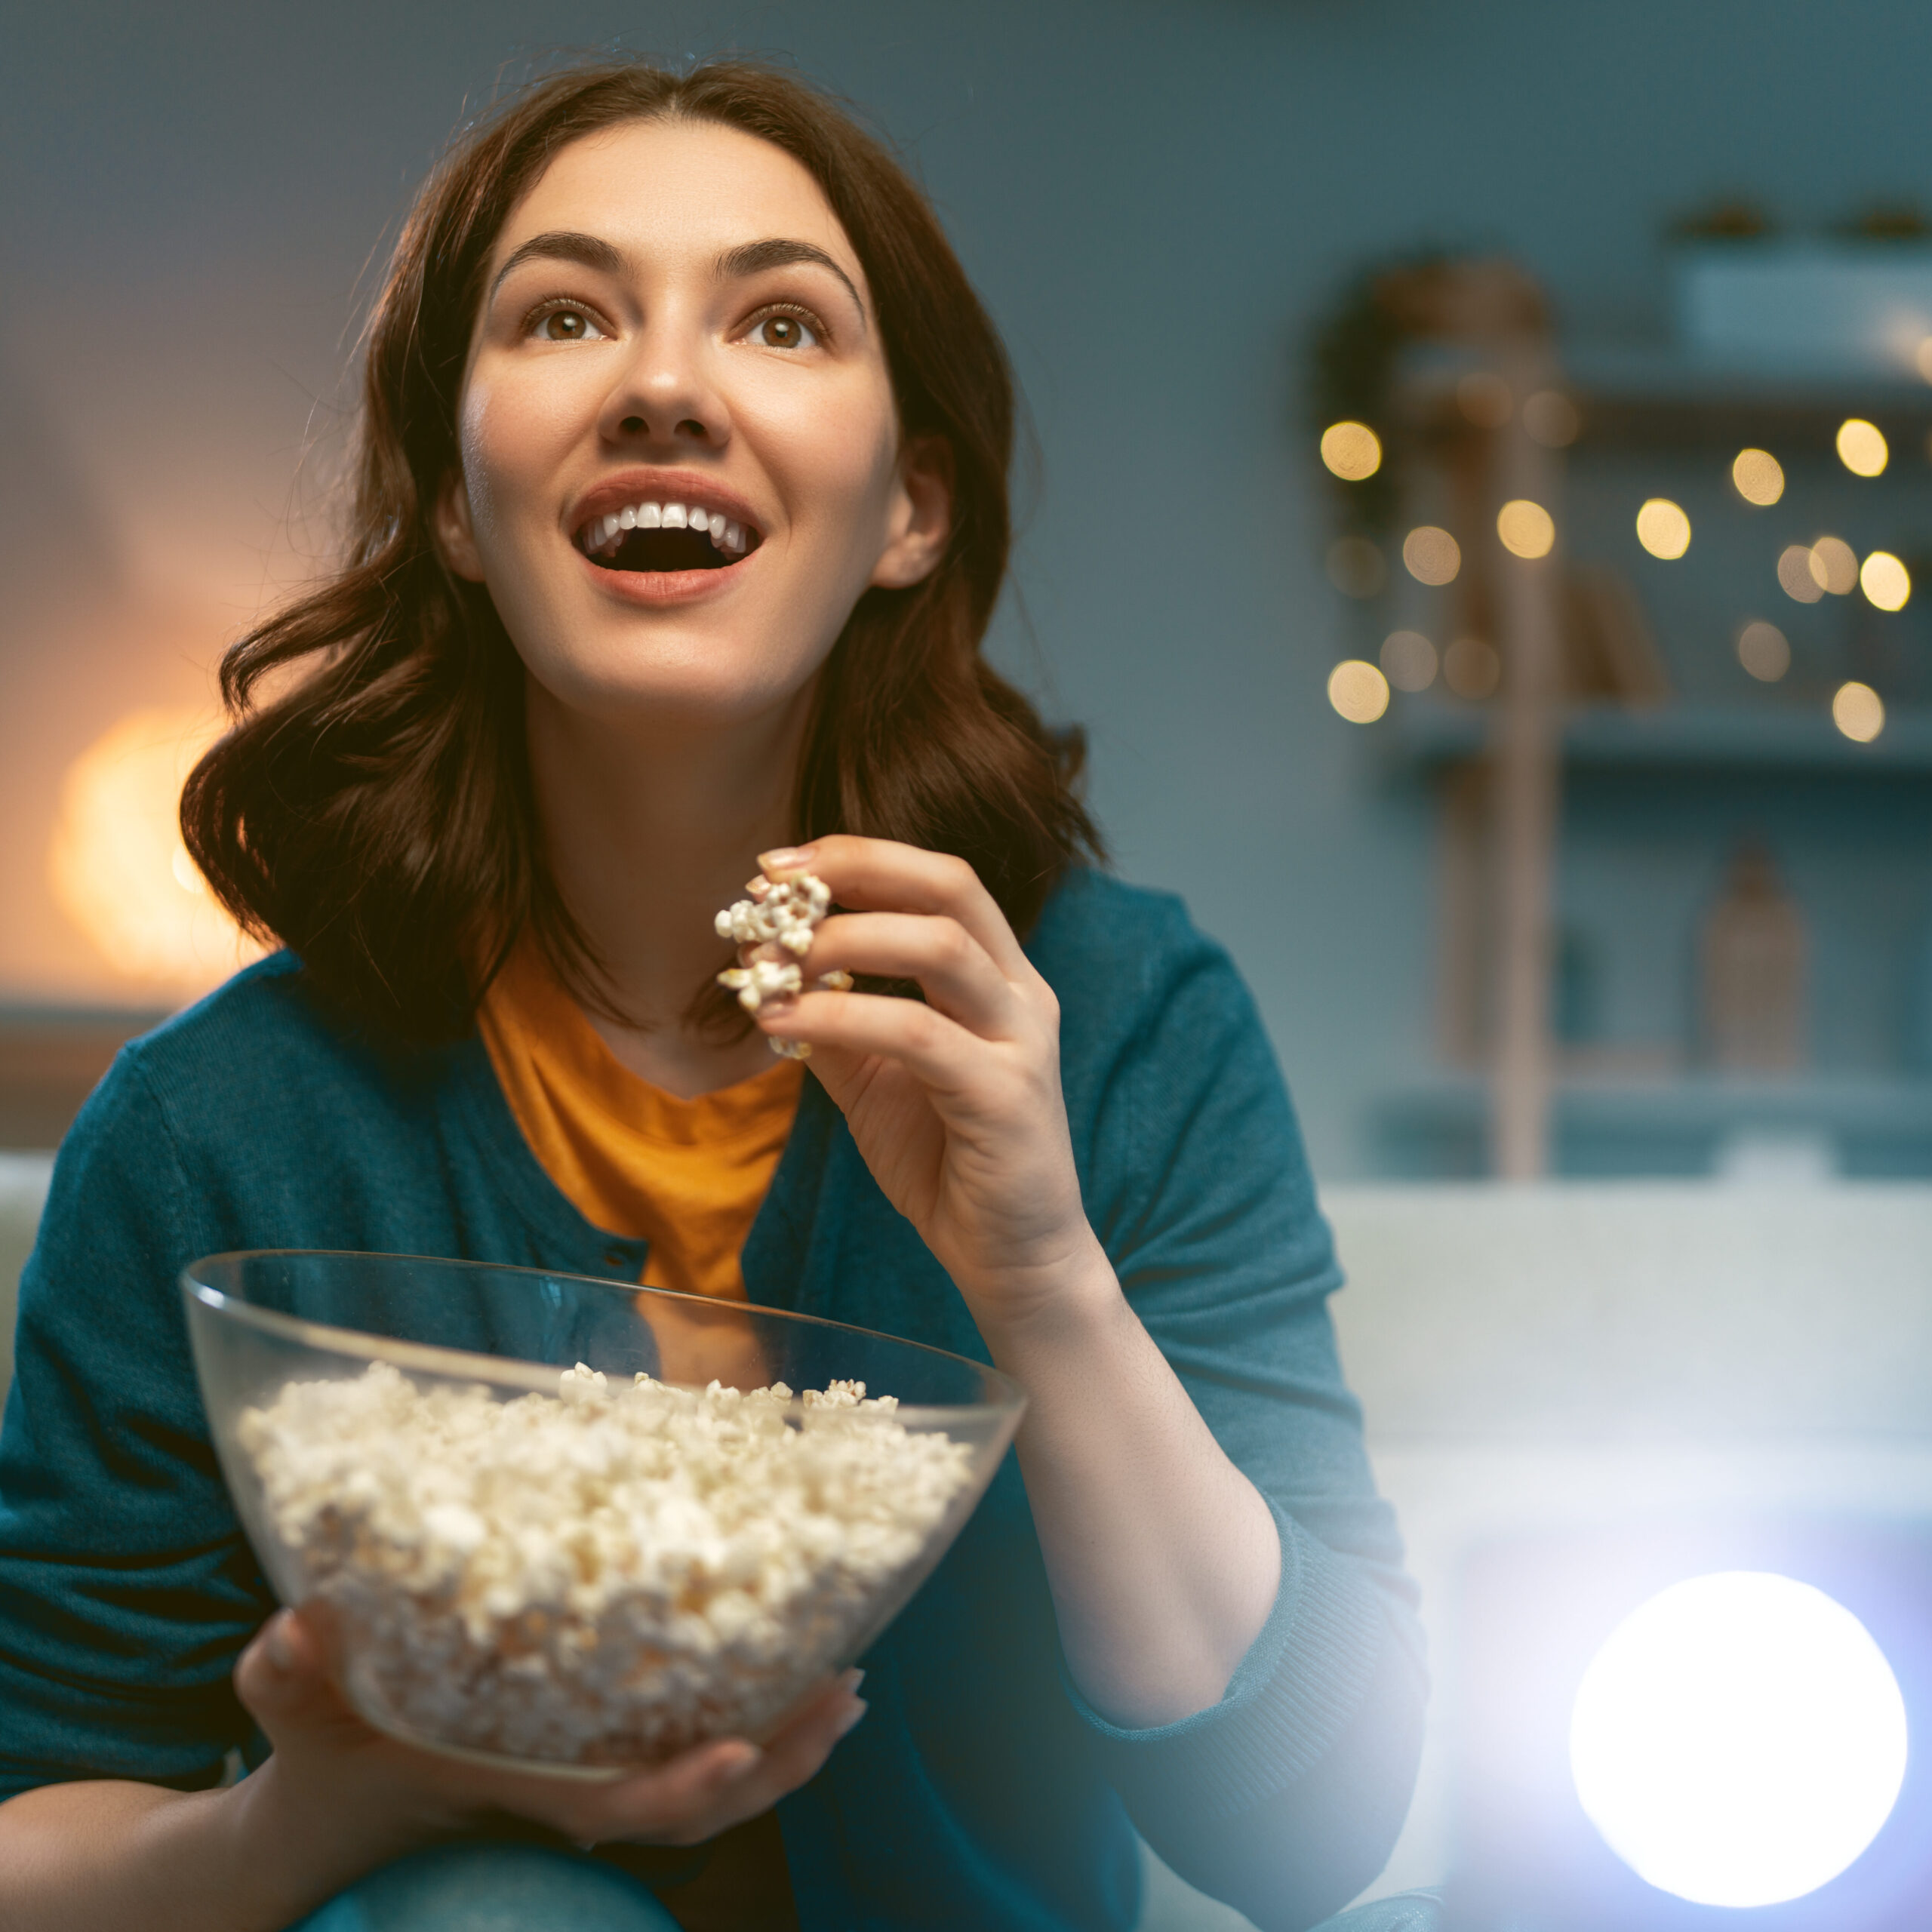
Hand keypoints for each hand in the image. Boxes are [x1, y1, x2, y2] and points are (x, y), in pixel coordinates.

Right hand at [232, 1607, 865, 1863]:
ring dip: (787, 1739)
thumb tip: (294, 1627)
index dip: (688, 1788)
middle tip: (848, 1690)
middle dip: (782, 1758)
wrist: (333, 1813)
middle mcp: (575, 1795)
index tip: (745, 1749)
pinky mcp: (599, 1753)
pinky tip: (791, 1668)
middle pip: (702, 1804)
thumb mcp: (301, 1721)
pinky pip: (690, 1749)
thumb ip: (289, 1680)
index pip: (624, 1806)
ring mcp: (593, 1779)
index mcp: (524, 1792)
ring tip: (850, 1684)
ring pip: (710, 1783)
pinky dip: (752, 1718)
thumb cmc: (328, 1766)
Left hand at [745, 835, 1106, 1327]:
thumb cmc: (946, 1163)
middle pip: (950, 887)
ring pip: (939, 946)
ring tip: (770, 961)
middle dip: (855, 869)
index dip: (859, 858)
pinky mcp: (1006, 1095)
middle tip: (773, 887)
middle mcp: (1021, 994)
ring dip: (841, 940)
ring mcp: (1021, 1040)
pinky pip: (915, 1033)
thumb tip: (764, 970)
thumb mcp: (875, 1079)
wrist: (1011, 1258)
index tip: (778, 868)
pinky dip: (840, 1017)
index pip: (938, 882)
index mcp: (998, 977)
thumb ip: (835, 1022)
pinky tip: (782, 1023)